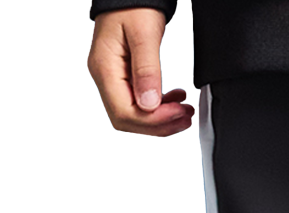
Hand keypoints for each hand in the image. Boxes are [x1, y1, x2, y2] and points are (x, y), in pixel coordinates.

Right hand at [86, 9, 195, 137]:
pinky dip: (159, 108)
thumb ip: (147, 71)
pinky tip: (175, 101)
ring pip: (134, 116)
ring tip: (184, 112)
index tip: (178, 113)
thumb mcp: (144, 35)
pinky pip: (139, 103)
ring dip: (161, 119)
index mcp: (104, 68)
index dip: (153, 120)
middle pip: (127, 120)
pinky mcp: (123, 77)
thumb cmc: (133, 5)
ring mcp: (112, 78)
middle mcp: (104, 77)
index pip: (124, 112)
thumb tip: (149, 104)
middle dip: (158, 125)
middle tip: (184, 118)